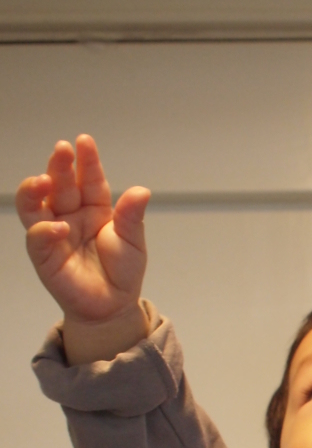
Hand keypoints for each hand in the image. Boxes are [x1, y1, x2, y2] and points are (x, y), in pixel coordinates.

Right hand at [15, 134, 150, 363]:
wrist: (114, 306)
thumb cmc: (122, 271)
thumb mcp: (133, 241)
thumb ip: (132, 216)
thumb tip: (141, 191)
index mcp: (95, 208)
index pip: (89, 179)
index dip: (87, 161)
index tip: (85, 141)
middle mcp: (71, 215)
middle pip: (61, 185)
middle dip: (60, 166)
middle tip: (62, 150)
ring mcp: (55, 233)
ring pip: (35, 204)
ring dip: (35, 190)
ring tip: (44, 179)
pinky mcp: (44, 255)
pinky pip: (38, 237)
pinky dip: (46, 230)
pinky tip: (60, 227)